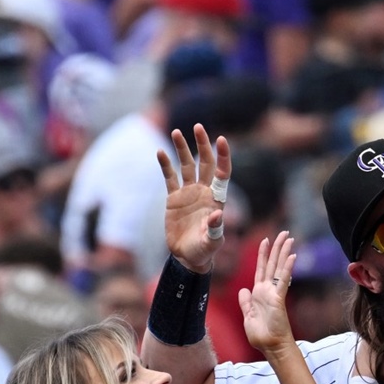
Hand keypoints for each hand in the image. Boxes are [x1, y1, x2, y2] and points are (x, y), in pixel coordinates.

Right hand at [156, 124, 231, 272]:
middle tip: (198, 127)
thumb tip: (217, 214)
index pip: (223, 172)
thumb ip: (214, 230)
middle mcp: (204, 191)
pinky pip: (170, 178)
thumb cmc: (204, 251)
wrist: (187, 256)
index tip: (221, 139)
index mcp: (217, 198)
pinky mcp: (174, 198)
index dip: (223, 156)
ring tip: (177, 132)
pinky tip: (161, 152)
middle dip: (203, 145)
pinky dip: (165, 165)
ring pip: (186, 166)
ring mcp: (188, 193)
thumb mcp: (211, 242)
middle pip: (205, 163)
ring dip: (182, 149)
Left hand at [238, 231, 296, 353]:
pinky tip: (292, 257)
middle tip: (284, 233)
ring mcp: (274, 293)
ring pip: (279, 268)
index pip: (261, 268)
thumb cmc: (260, 334)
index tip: (266, 240)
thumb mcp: (248, 316)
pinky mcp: (278, 299)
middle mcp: (267, 290)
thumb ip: (245, 302)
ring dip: (284, 253)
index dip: (263, 254)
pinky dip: (287, 269)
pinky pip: (283, 281)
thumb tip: (243, 290)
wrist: (270, 346)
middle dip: (277, 247)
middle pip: (273, 264)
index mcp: (258, 293)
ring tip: (289, 239)